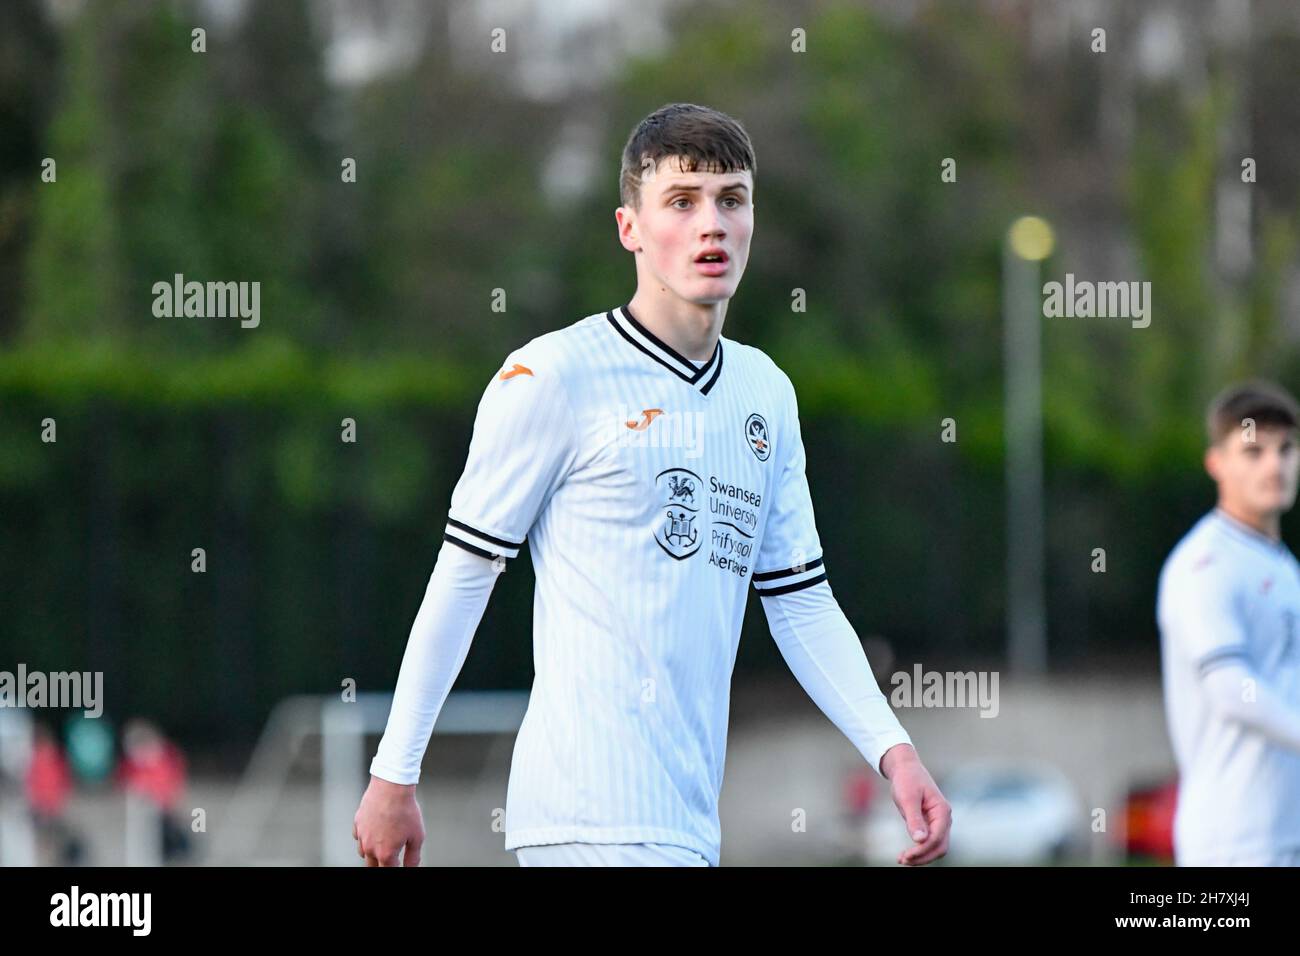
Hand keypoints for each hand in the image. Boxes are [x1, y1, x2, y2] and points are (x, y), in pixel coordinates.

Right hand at [353, 775, 424, 866]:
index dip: (396, 868)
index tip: (399, 864)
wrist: (391, 787)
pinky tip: (374, 830)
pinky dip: (365, 837)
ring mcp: (361, 836)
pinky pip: (359, 837)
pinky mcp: (357, 823)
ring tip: (383, 844)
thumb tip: (411, 867)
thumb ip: (413, 857)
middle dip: (382, 865)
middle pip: (373, 866)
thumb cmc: (405, 810)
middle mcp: (370, 847)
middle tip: (390, 858)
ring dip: (372, 853)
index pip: (388, 871)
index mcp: (385, 854)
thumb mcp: (417, 836)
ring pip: (364, 853)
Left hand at [879, 744, 950, 865]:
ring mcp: (938, 822)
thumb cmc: (907, 780)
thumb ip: (914, 819)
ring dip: (921, 856)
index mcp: (942, 811)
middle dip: (923, 856)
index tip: (906, 856)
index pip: (937, 838)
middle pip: (940, 846)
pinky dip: (919, 850)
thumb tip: (920, 840)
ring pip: (935, 847)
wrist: (905, 769)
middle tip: (903, 861)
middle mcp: (943, 819)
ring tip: (901, 860)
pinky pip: (928, 842)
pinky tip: (905, 855)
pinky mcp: (929, 824)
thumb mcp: (908, 798)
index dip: (922, 850)